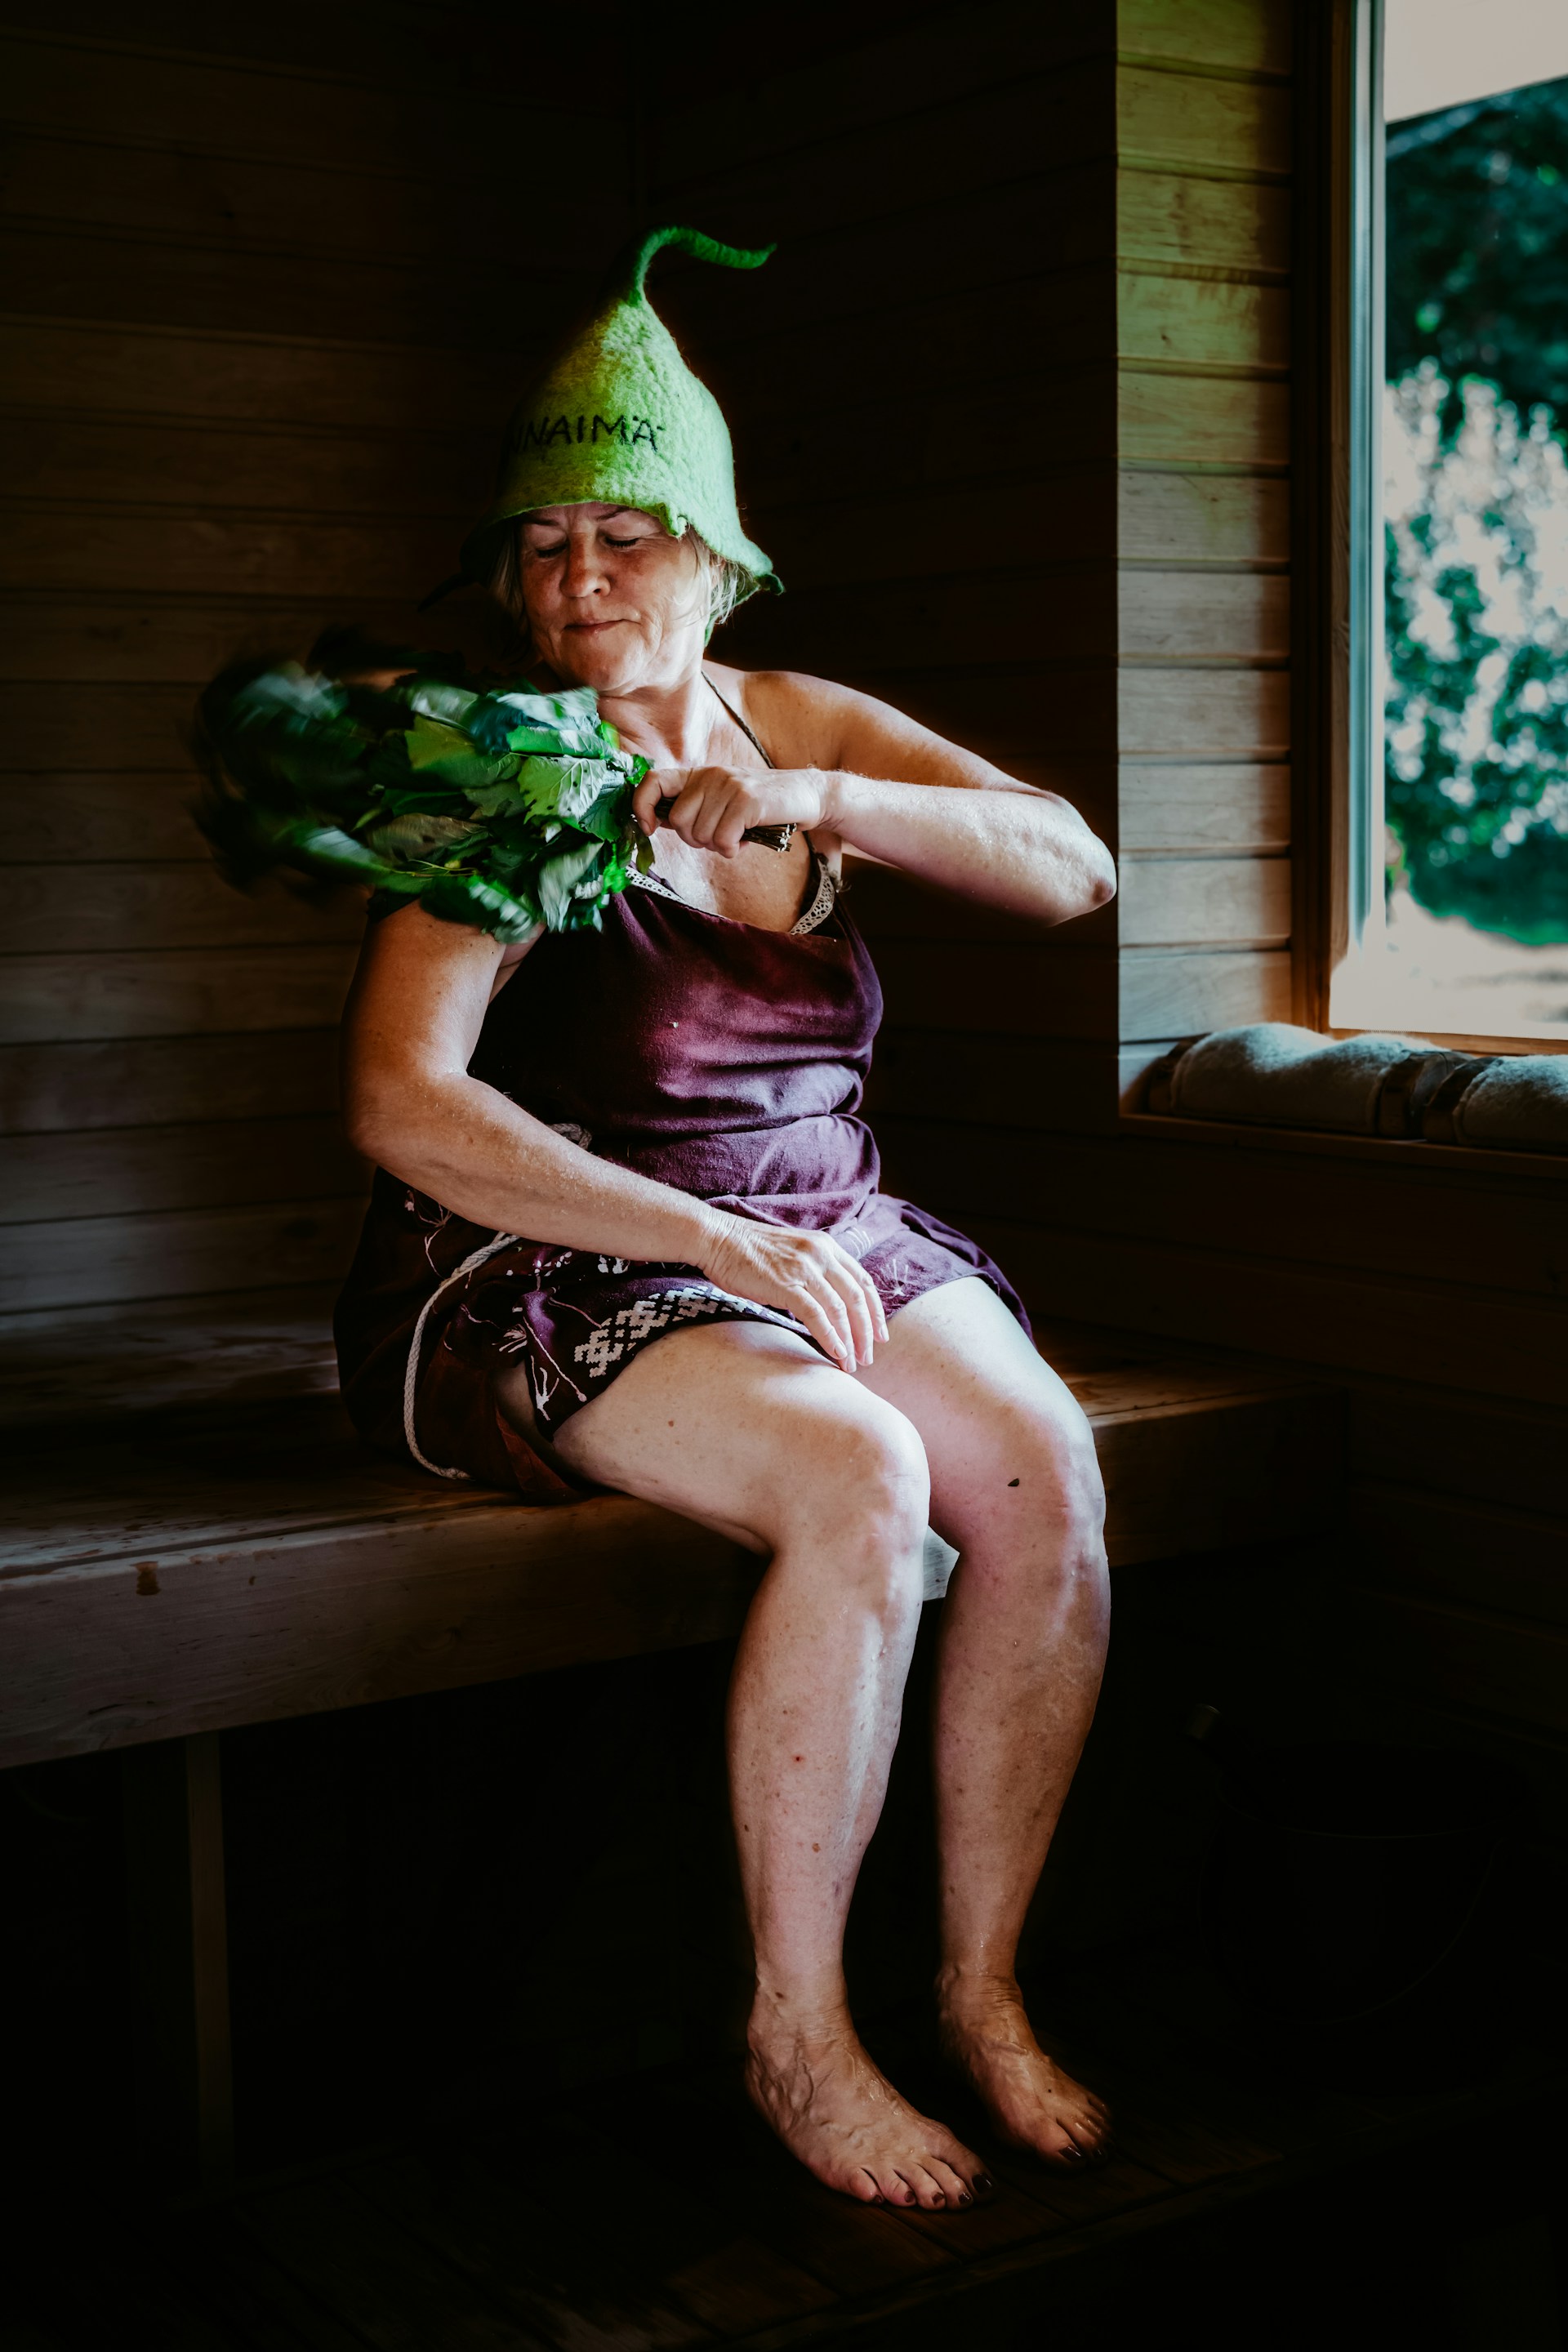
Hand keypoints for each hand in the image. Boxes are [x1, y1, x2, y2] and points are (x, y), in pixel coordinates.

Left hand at [634, 764, 835, 858]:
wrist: (807, 796)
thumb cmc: (762, 806)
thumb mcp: (723, 800)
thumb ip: (694, 808)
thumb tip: (660, 822)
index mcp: (700, 775)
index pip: (654, 781)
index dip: (643, 805)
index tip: (650, 828)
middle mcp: (711, 776)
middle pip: (679, 821)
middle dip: (696, 840)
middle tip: (719, 838)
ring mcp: (729, 786)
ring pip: (701, 835)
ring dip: (719, 846)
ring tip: (738, 836)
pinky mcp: (747, 800)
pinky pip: (723, 839)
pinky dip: (733, 849)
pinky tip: (746, 841)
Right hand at [695, 1211, 887, 1370]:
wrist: (718, 1239)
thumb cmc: (750, 1251)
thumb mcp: (794, 1253)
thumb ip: (815, 1272)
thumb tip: (830, 1304)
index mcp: (826, 1247)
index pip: (863, 1281)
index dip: (875, 1311)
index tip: (881, 1335)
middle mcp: (821, 1255)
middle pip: (857, 1298)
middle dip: (867, 1332)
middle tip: (869, 1357)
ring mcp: (804, 1268)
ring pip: (840, 1309)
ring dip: (850, 1340)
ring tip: (852, 1363)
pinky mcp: (785, 1284)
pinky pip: (817, 1315)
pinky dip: (830, 1337)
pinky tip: (836, 1353)